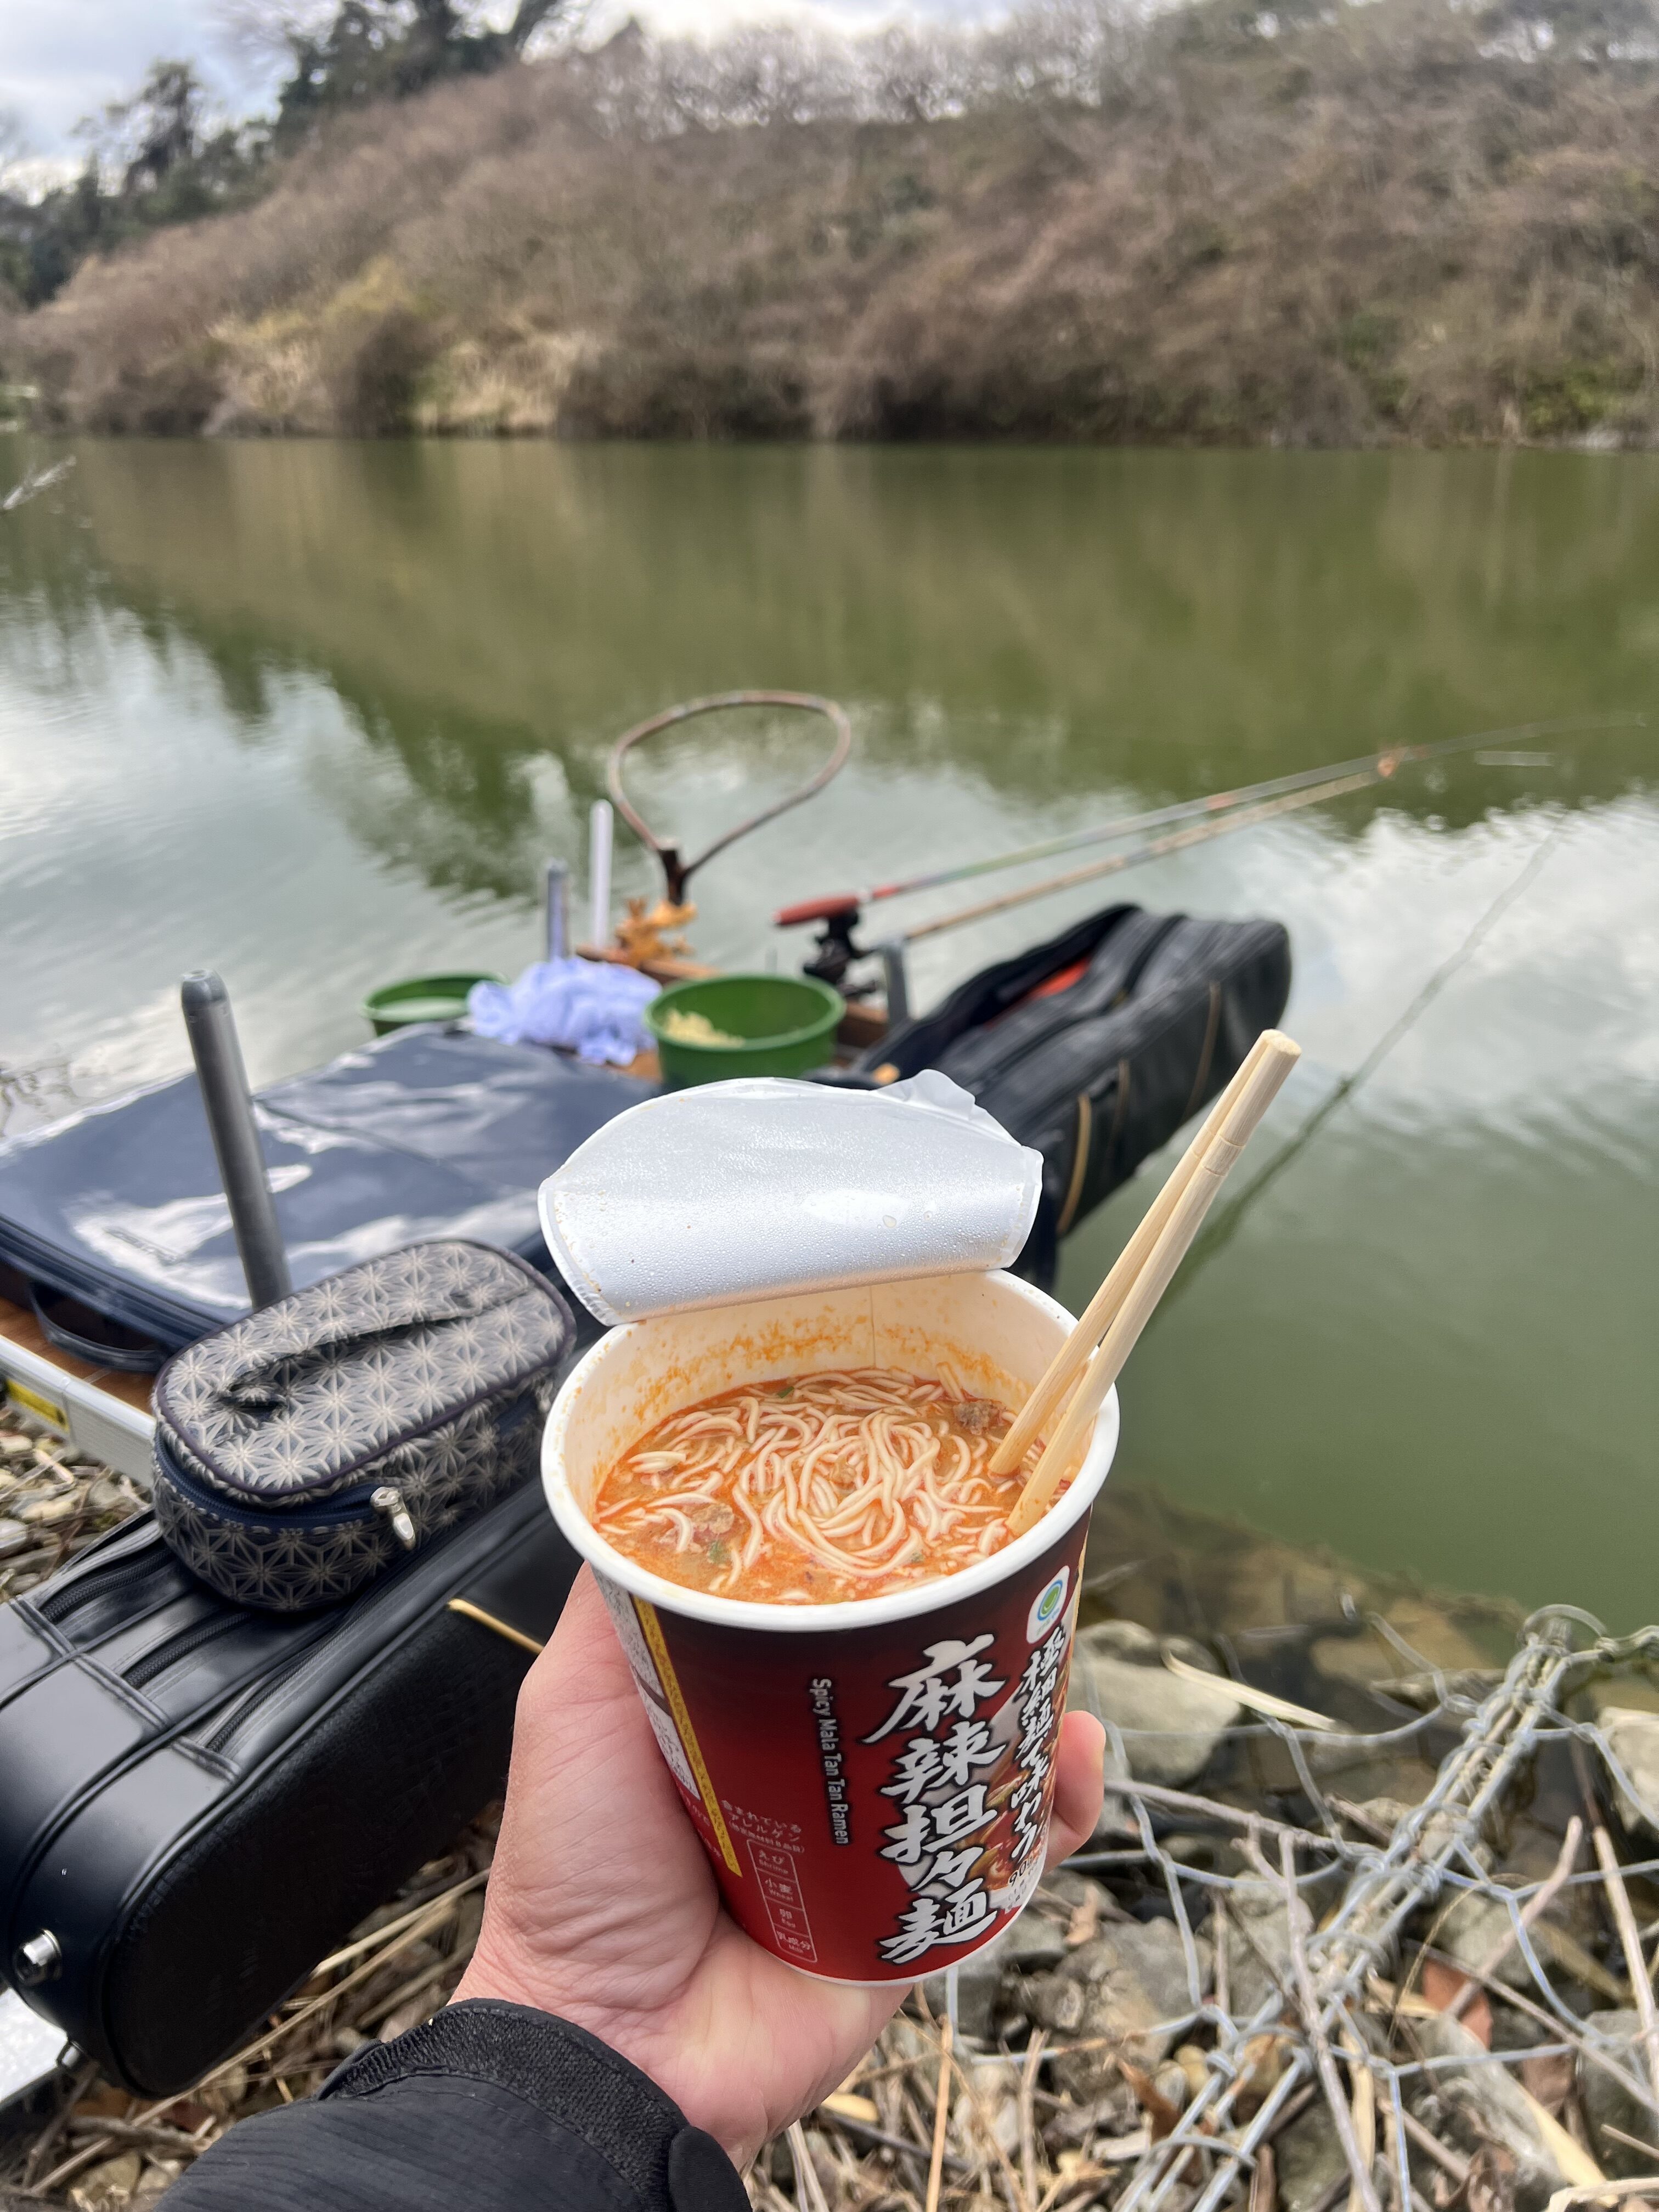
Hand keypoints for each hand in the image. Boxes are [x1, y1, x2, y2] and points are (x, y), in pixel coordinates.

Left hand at [457, 1566, 1106, 2166]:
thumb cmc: (577, 1871)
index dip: (883, 1568)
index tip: (927, 1508)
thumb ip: (614, 1610)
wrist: (611, 2043)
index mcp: (744, 1714)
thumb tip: (647, 1501)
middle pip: (916, 1675)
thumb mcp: (573, 1703)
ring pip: (980, 1754)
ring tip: (1054, 1660)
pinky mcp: (917, 1919)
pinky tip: (1069, 1756)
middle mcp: (815, 1768)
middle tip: (1012, 1577)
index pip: (831, 1619)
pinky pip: (1006, 1858)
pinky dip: (1052, 1805)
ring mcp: (871, 1843)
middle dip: (974, 1624)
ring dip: (1032, 1703)